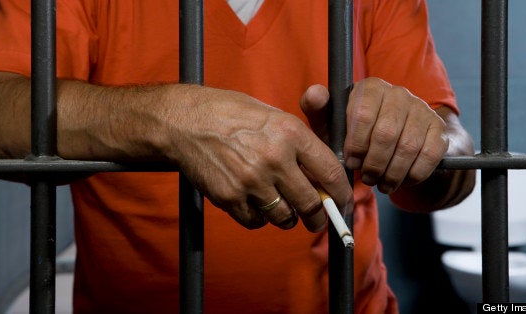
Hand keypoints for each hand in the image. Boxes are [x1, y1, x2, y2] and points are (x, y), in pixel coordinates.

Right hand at [165, 85, 352, 230]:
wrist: (183, 122)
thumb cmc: (228, 114)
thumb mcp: (271, 115)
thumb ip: (298, 142)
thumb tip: (321, 175)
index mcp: (290, 132)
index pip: (331, 172)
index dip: (341, 193)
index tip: (342, 202)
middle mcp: (275, 158)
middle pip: (311, 204)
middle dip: (318, 217)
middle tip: (316, 220)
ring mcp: (251, 180)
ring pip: (284, 218)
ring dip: (286, 218)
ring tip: (281, 210)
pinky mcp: (230, 197)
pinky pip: (255, 221)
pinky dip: (258, 218)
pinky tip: (252, 203)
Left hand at [301, 78, 448, 194]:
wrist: (391, 143)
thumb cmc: (352, 134)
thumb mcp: (331, 123)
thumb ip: (318, 109)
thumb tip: (315, 94)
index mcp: (370, 88)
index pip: (364, 115)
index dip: (356, 145)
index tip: (350, 162)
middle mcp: (398, 93)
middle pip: (387, 133)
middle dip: (373, 163)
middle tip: (366, 178)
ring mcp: (421, 109)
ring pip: (408, 147)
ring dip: (392, 172)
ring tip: (380, 183)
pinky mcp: (438, 128)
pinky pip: (429, 155)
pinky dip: (413, 174)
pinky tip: (400, 181)